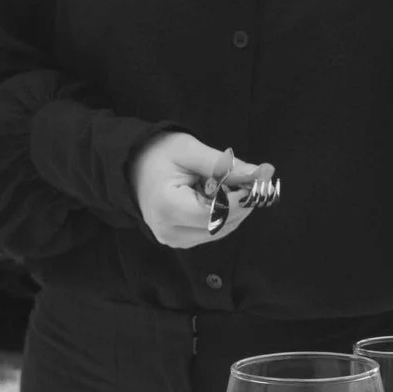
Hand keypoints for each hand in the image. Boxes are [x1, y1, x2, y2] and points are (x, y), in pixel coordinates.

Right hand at [132, 133, 270, 249]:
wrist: (130, 166)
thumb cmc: (157, 154)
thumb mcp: (190, 150)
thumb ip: (225, 165)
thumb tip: (261, 173)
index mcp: (167, 208)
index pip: (216, 213)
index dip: (242, 199)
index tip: (260, 180)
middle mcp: (169, 232)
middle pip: (222, 224)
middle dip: (242, 202)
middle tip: (254, 177)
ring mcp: (173, 240)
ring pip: (221, 230)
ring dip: (234, 209)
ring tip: (230, 182)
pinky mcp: (179, 241)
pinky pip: (213, 231)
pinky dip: (224, 214)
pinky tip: (219, 195)